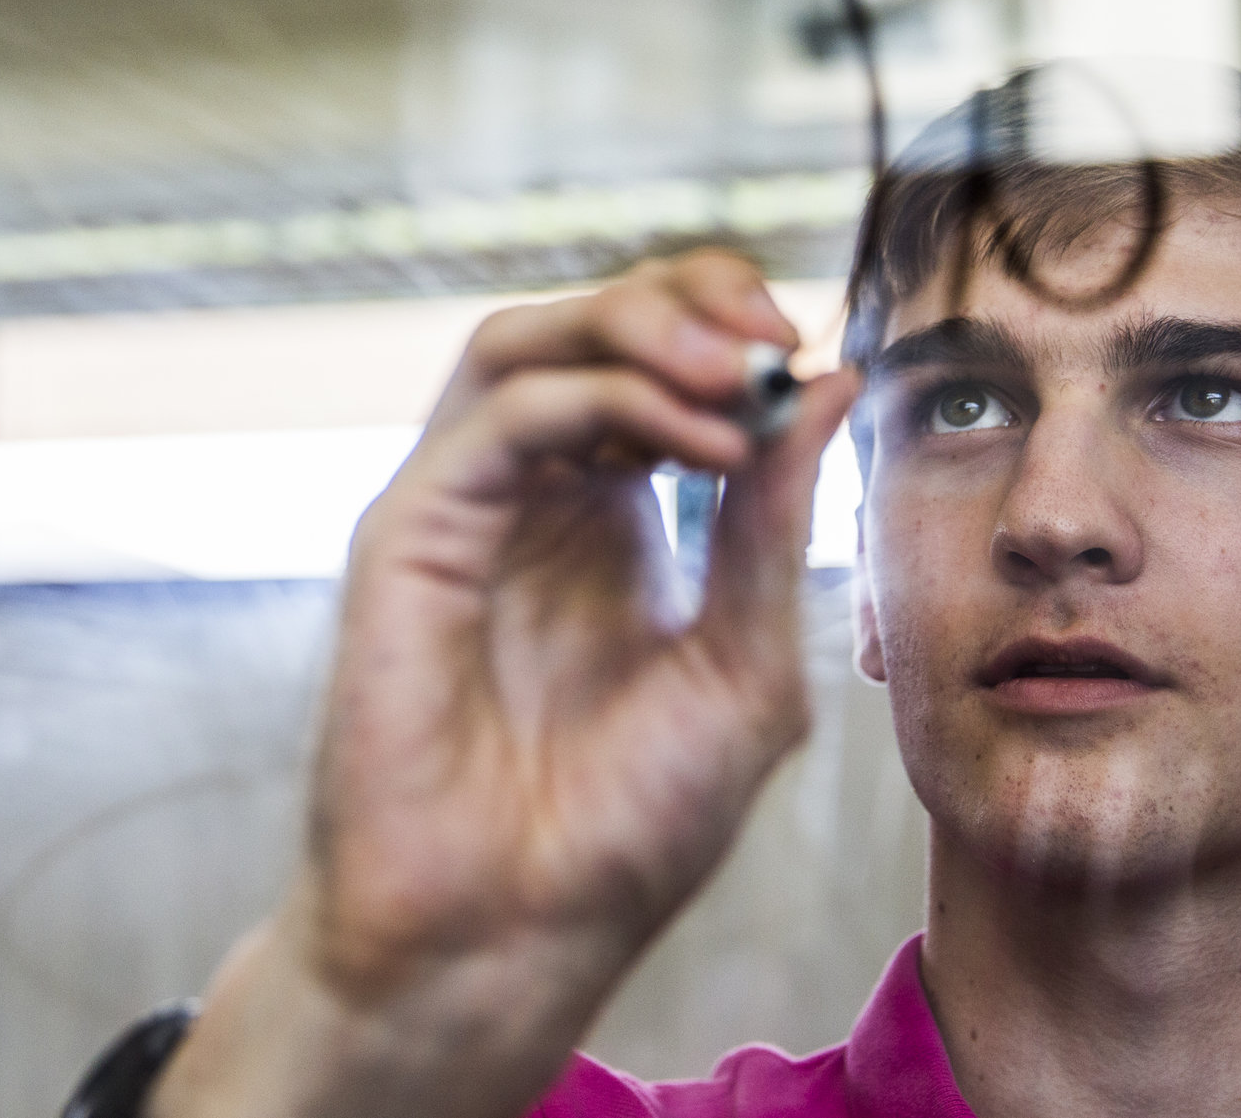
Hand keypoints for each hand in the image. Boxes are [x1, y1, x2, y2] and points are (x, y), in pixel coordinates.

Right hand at [156, 250, 858, 1117]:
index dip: (729, 328)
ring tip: (733, 365)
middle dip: (687, 300)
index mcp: (609, 518)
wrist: (513, 940)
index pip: (655, 363)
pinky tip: (698, 441)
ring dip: (638, 324)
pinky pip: (502, 416)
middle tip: (771, 329)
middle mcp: (530, 496)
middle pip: (589, 327)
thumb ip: (775, 525)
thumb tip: (829, 384)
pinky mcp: (411, 533)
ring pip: (526, 341)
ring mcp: (464, 507)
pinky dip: (607, 400)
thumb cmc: (623, 830)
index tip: (810, 349)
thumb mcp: (745, 663)